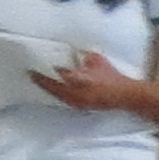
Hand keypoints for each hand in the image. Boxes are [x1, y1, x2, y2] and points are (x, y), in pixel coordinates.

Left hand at [33, 48, 153, 113]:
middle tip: (31, 74)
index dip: (45, 71)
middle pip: (53, 88)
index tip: (35, 65)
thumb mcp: (97, 61)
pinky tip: (55, 90)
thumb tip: (71, 52)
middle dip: (42, 81)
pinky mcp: (81, 107)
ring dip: (48, 89)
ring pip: (57, 95)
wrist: (127, 96)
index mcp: (79, 81)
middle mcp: (75, 94)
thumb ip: (82, 56)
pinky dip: (57, 94)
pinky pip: (64, 100)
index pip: (57, 75)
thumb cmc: (114, 78)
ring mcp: (78, 102)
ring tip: (40, 81)